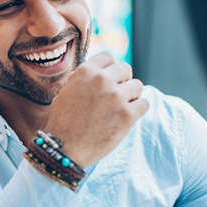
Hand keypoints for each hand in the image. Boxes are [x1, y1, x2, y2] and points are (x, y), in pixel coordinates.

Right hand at [44, 52, 148, 167]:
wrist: (65, 149)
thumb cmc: (62, 123)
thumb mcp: (65, 93)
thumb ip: (82, 80)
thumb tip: (97, 72)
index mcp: (85, 71)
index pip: (108, 57)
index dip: (109, 68)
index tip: (109, 79)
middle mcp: (101, 80)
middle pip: (125, 69)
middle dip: (122, 81)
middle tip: (115, 96)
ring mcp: (116, 97)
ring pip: (137, 86)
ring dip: (131, 96)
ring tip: (119, 108)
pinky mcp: (127, 115)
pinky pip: (144, 104)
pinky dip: (138, 110)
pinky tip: (126, 117)